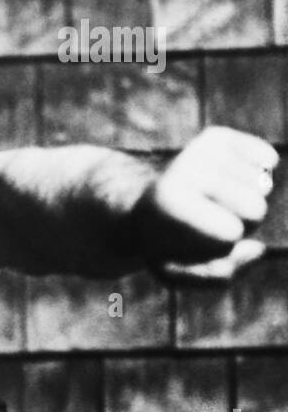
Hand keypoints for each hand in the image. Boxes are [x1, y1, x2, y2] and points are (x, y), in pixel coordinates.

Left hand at [132, 126, 277, 283]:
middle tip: (209, 223)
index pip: (231, 233)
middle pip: (256, 210)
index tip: (194, 243)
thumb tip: (257, 248)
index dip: (222, 247)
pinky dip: (259, 175)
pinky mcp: (218, 136)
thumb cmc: (163, 245)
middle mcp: (187, 168)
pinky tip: (231, 182)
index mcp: (170, 204)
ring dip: (246, 202)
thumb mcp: (177, 273)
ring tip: (213, 204)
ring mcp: (204, 149)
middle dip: (241, 225)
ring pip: (265, 186)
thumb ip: (219, 276)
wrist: (143, 207)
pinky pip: (269, 159)